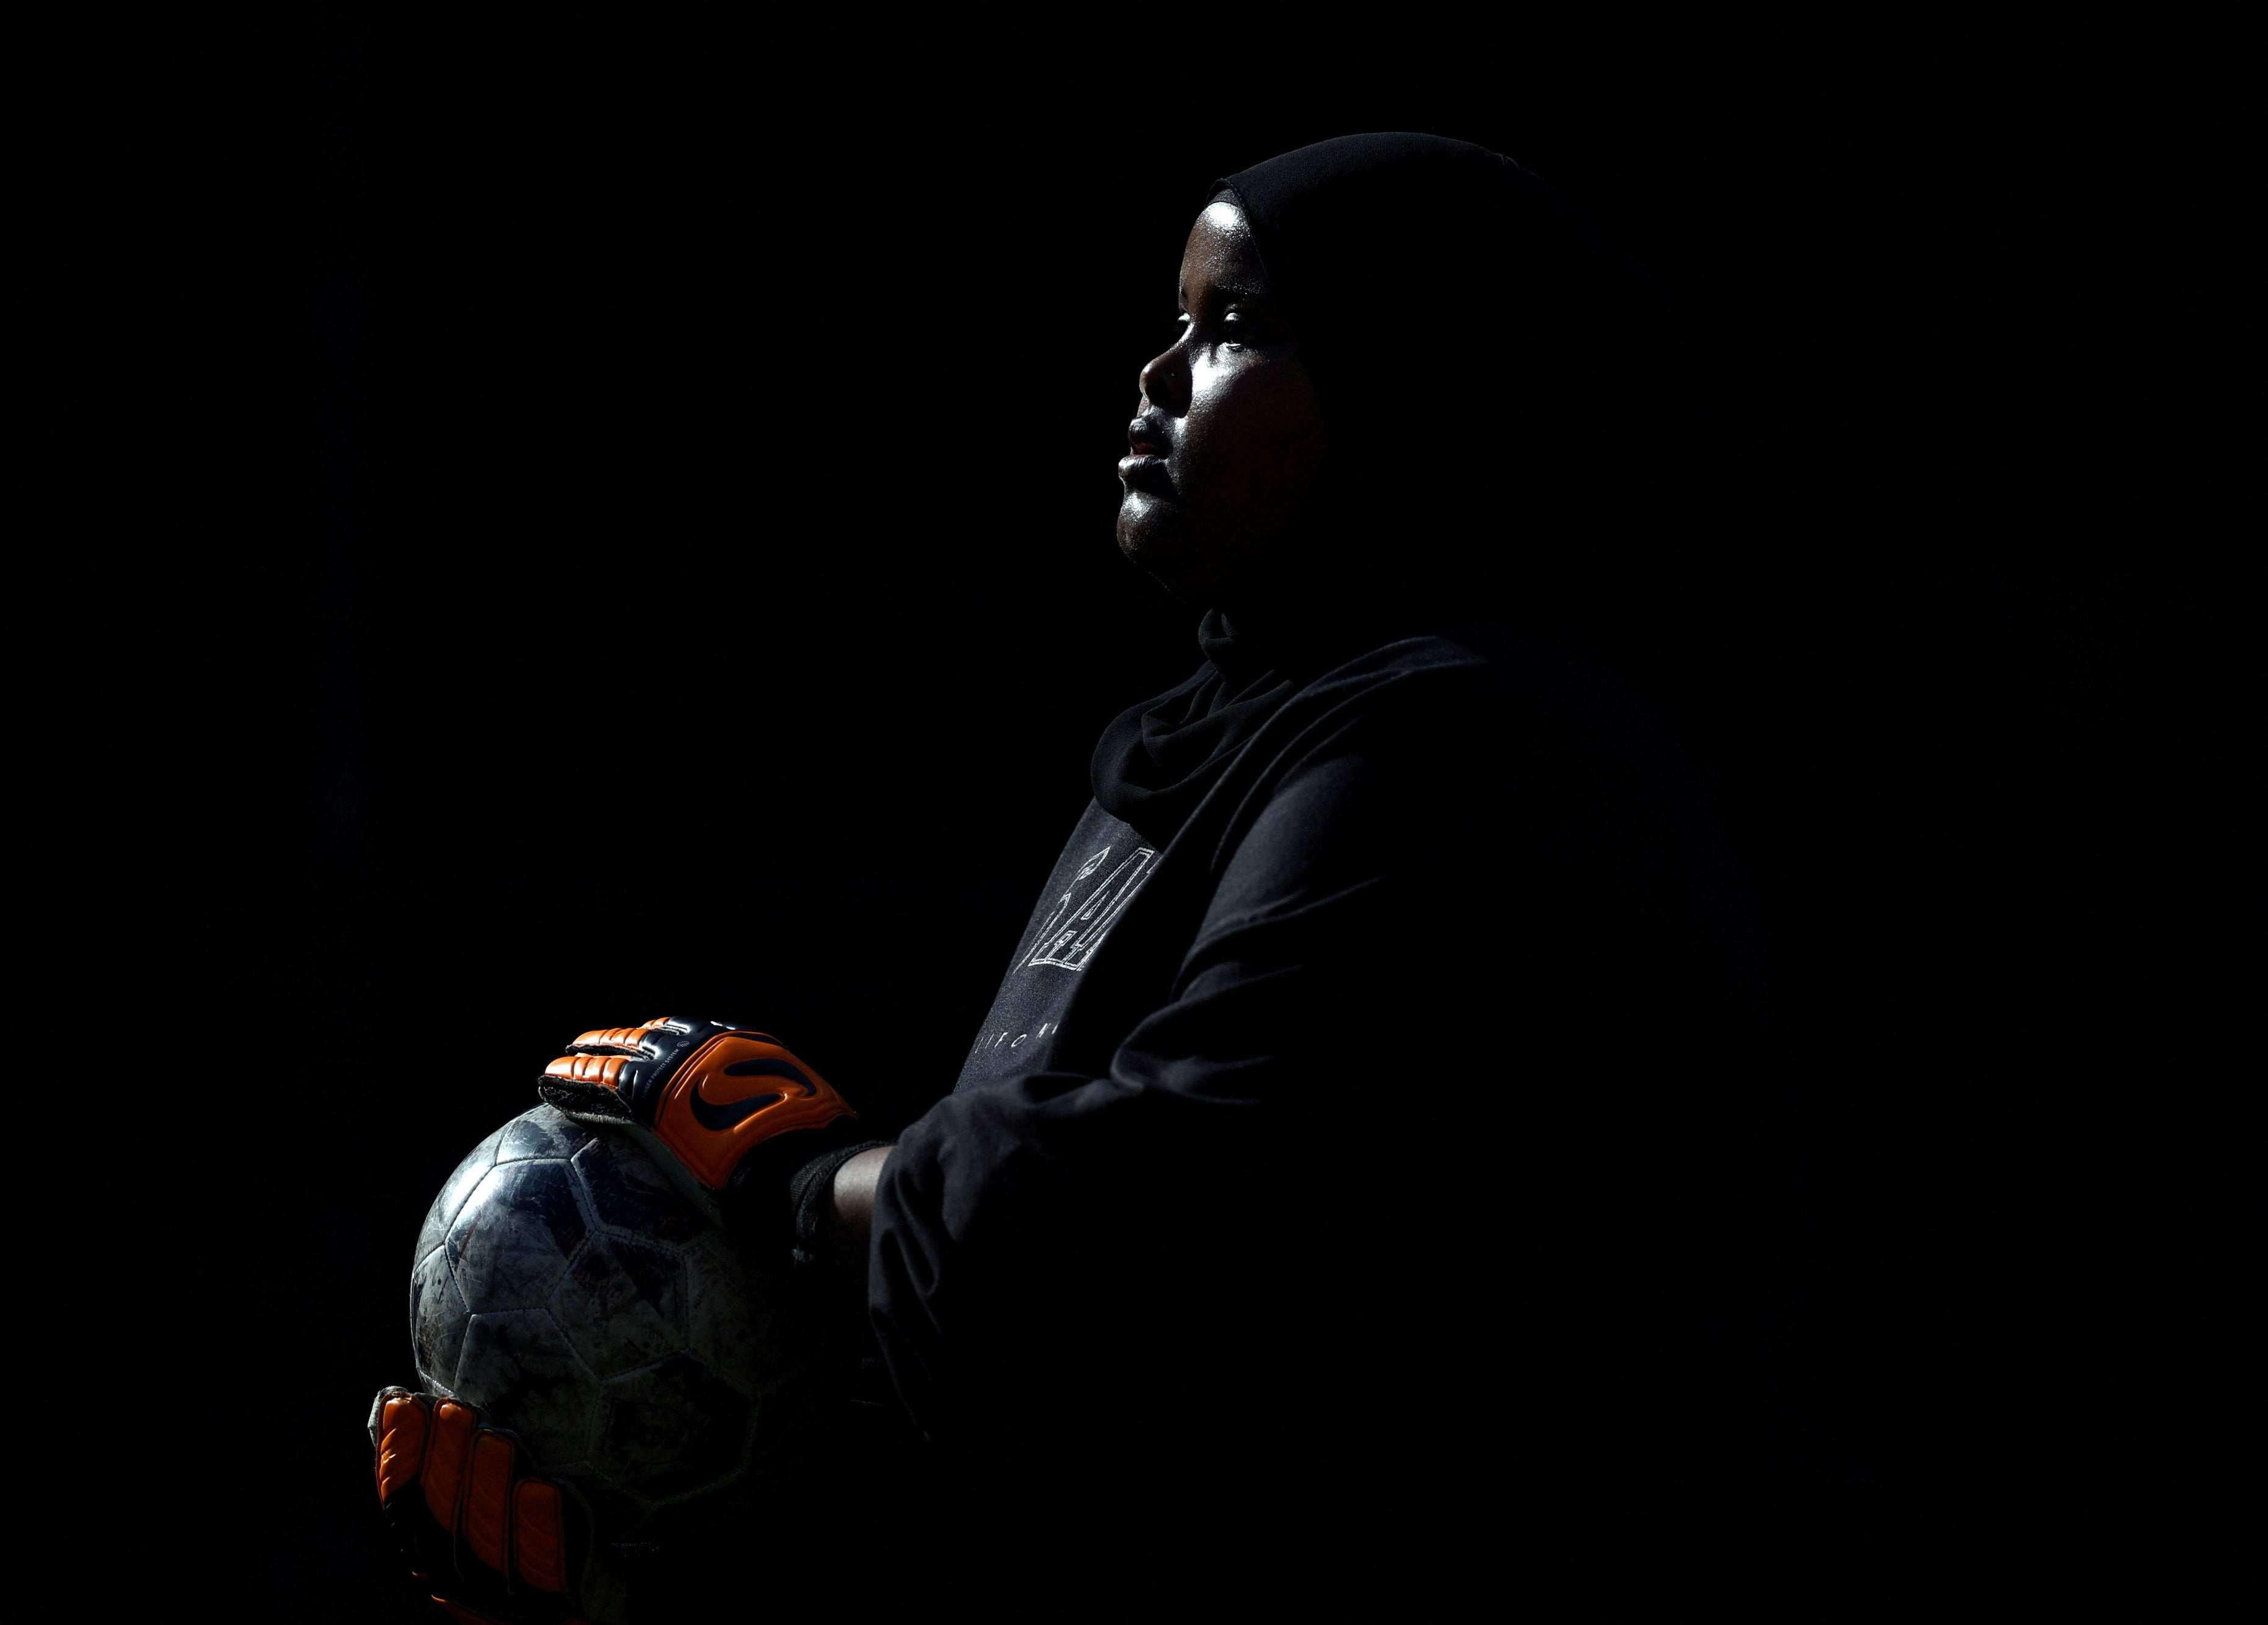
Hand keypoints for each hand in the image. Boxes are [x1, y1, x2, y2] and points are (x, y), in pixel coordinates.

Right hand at [371, 1387, 590, 1624]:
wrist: (573, 1608)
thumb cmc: (530, 1551)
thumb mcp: (485, 1512)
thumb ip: (455, 1474)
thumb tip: (410, 1406)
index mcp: (438, 1555)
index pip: (405, 1506)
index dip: (400, 1457)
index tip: (402, 1405)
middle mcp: (461, 1582)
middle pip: (442, 1522)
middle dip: (445, 1463)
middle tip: (455, 1409)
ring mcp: (503, 1601)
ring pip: (487, 1544)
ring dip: (487, 1489)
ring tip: (494, 1440)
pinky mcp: (550, 1608)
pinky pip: (545, 1571)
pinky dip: (539, 1529)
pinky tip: (540, 1488)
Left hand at [536, 1017, 857, 1199]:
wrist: (797, 1161)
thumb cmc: (807, 1151)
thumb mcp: (794, 1110)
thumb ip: (769, 1108)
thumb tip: (777, 1138)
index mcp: (741, 1045)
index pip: (691, 1033)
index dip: (663, 1036)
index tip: (646, 1040)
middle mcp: (706, 1046)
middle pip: (650, 1034)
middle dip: (619, 1037)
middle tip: (592, 1042)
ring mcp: (677, 1067)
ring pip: (618, 1050)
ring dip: (588, 1052)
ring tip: (563, 1060)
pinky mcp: (648, 1095)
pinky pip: (598, 1078)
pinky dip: (571, 1076)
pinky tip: (551, 1078)